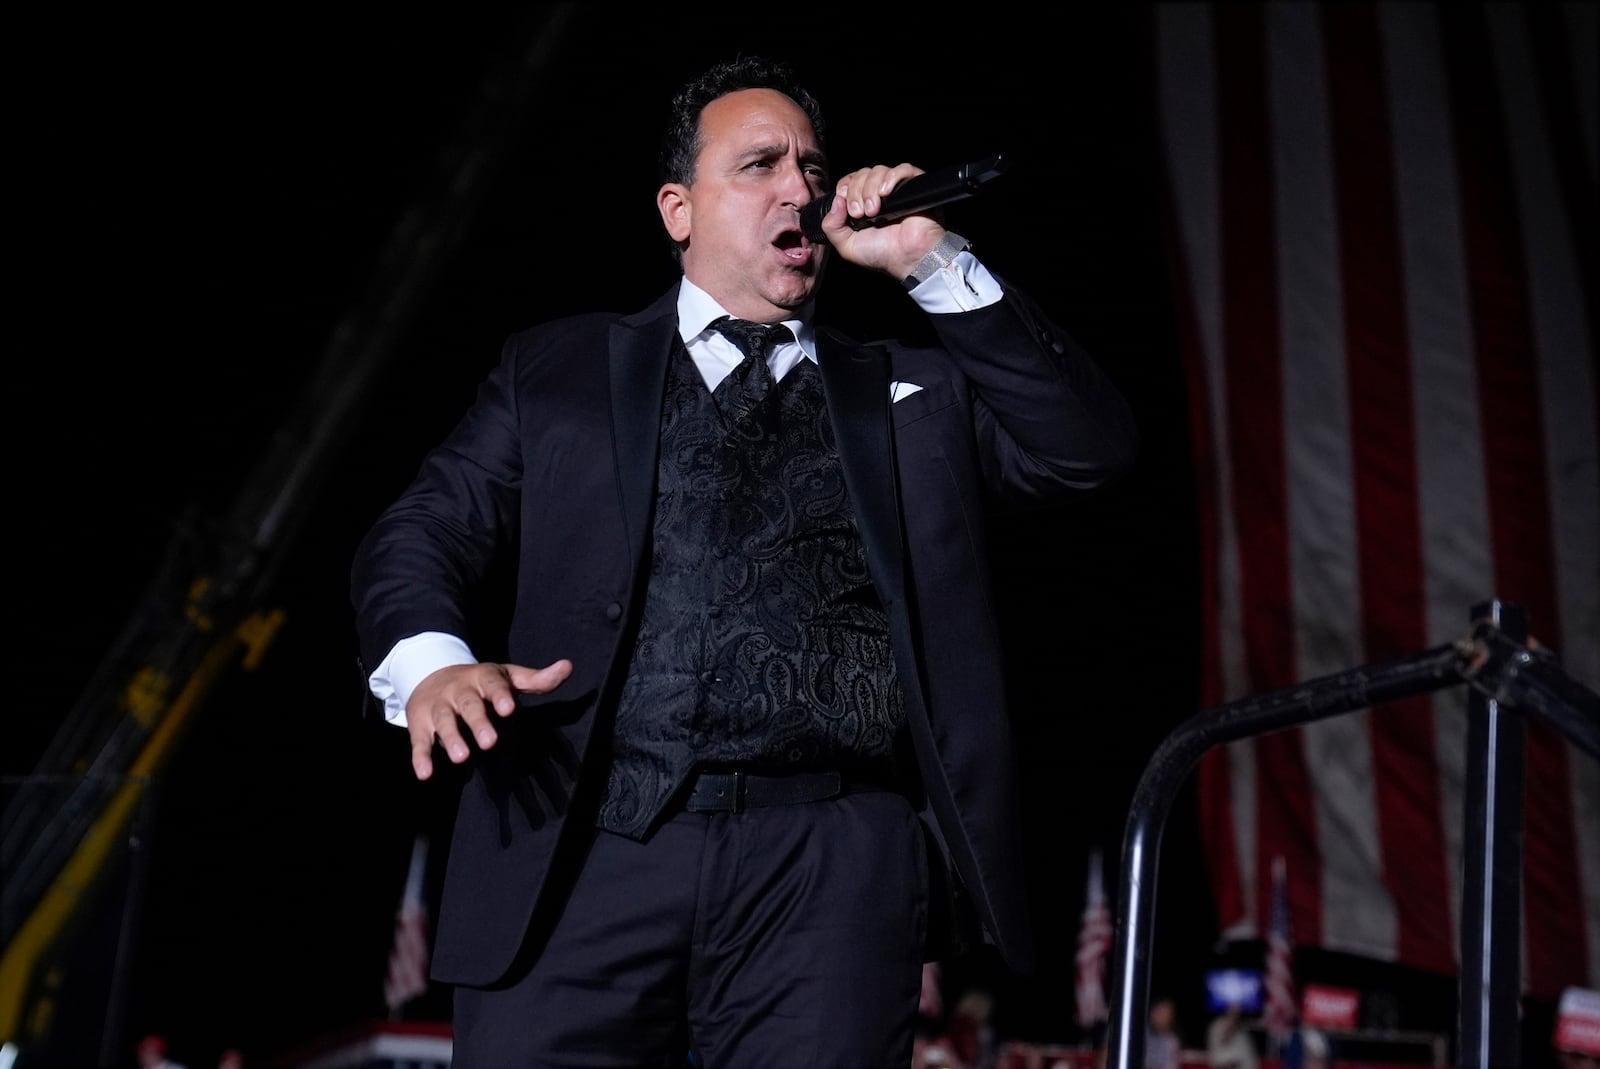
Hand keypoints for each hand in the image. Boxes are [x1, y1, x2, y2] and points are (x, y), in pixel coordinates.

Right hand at [403, 659, 573, 779]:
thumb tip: (568, 667)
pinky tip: (425, 774)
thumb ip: (536, 679)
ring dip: (452, 739)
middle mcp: (459, 690)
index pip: (492, 684)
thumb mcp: (507, 677)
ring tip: (462, 758)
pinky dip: (420, 757)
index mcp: (483, 678)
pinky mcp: (420, 723)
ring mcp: (438, 706)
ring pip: (444, 721)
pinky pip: (419, 741)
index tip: (509, 709)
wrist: (430, 673)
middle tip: (490, 742)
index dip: (500, 696)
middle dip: (478, 722)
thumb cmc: (480, 682)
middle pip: (468, 705)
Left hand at [819, 163, 949, 279]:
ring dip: (870, 188)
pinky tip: (886, 193)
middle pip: (862, 174)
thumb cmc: (882, 254)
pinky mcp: (915, 186)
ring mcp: (897, 189)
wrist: (907, 259)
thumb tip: (836, 201)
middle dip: (856, 192)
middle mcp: (879, 194)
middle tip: (860, 213)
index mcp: (863, 204)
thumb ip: (831, 226)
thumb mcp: (847, 245)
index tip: (847, 207)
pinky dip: (891, 177)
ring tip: (874, 211)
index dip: (845, 188)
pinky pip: (903, 168)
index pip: (850, 181)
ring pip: (878, 170)